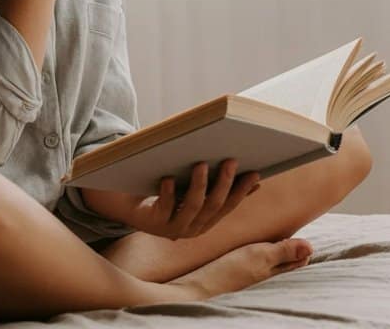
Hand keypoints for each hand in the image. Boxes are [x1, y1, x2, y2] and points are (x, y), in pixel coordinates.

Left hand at [125, 159, 260, 239]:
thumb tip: (255, 180)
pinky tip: (168, 178)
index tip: (254, 173)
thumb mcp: (196, 194)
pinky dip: (168, 193)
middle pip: (213, 206)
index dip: (242, 191)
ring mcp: (173, 227)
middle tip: (230, 161)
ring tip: (201, 164)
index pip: (228, 206)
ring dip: (198, 185)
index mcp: (205, 223)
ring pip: (192, 207)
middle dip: (223, 183)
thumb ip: (220, 190)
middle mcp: (192, 228)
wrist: (134, 210)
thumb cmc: (169, 198)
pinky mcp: (154, 223)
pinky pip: (164, 208)